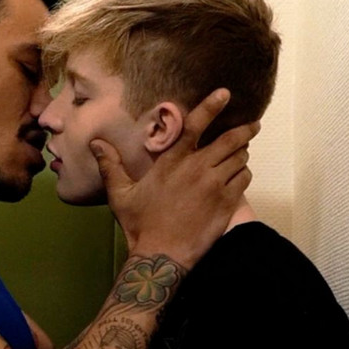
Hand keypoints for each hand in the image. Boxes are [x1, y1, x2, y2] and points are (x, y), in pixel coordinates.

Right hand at [93, 88, 257, 266]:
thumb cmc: (140, 224)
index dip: (212, 106)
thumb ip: (111, 165)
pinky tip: (237, 176)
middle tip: (251, 126)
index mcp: (173, 161)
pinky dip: (243, 174)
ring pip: (240, 159)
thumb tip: (96, 143)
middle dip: (244, 130)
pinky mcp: (228, 202)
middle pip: (231, 140)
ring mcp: (216, 185)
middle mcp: (198, 168)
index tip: (225, 93)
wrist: (162, 255)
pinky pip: (244, 179)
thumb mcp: (121, 194)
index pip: (195, 125)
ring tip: (240, 154)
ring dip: (241, 154)